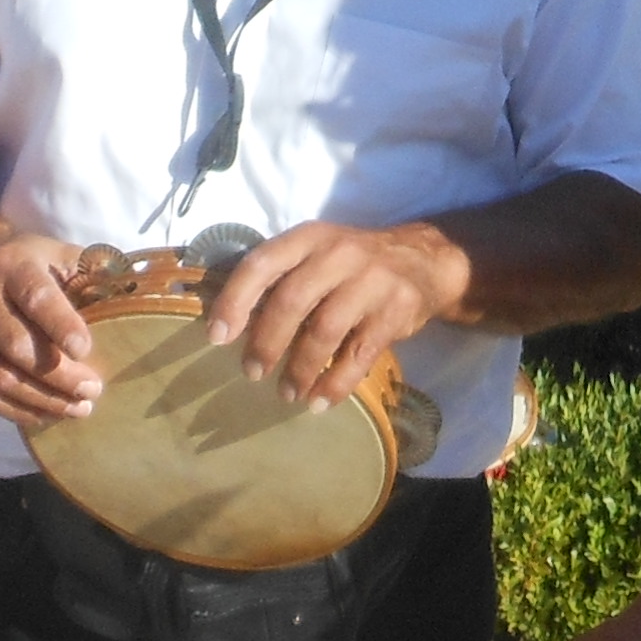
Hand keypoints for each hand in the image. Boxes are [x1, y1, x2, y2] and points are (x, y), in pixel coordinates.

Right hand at [0, 227, 104, 425]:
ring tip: (79, 409)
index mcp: (11, 265)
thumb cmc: (28, 262)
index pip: (36, 298)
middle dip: (59, 376)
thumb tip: (137, 297)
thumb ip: (93, 273)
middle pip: (16, 347)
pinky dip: (16, 410)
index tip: (87, 351)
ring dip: (43, 401)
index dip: (61, 326)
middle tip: (94, 390)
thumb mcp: (58, 253)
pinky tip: (47, 414)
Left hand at [208, 220, 457, 406]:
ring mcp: (372, 281)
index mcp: (309, 238)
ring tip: (287, 393)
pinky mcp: (396, 311)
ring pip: (325, 331)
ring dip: (300, 369)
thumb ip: (281, 280)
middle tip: (252, 372)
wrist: (423, 261)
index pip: (262, 264)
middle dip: (266, 342)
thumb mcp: (317, 254)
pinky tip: (320, 402)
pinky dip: (336, 384)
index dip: (236, 300)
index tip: (217, 337)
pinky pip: (359, 355)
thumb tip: (230, 327)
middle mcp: (339, 253)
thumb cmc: (352, 265)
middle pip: (292, 300)